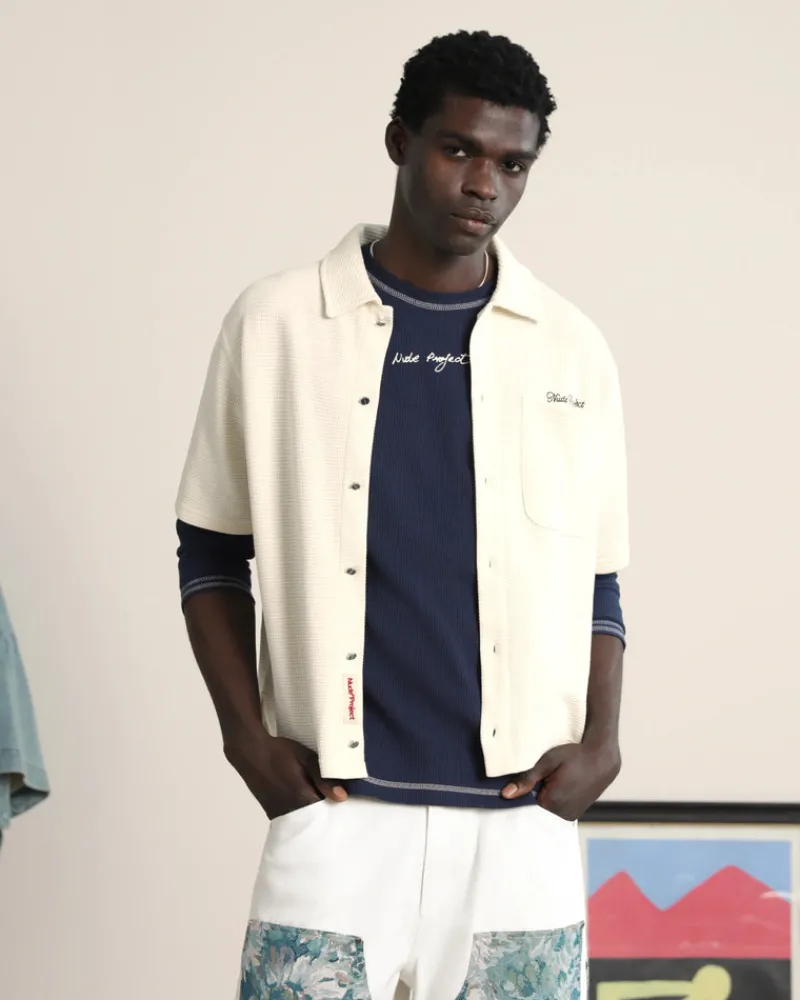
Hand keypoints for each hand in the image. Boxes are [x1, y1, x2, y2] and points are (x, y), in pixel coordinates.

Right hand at [224, 731, 347, 819]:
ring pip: (304, 820)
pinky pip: (293, 817)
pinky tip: (308, 799)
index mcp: (302, 800)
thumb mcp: (305, 758)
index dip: (338, 810)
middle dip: (327, 814)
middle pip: (316, 821)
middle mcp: (291, 813)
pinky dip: (302, 812)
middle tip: (340, 803)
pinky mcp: (272, 812)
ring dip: (314, 813)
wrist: (251, 752)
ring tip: (326, 801)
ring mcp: (280, 814)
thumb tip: (342, 797)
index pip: (328, 815)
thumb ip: (323, 778)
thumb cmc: (280, 753)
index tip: (349, 805)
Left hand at [501, 740, 620, 820]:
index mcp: (552, 802)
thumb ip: (526, 779)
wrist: (602, 757)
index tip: (544, 773)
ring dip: (552, 794)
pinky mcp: (577, 814)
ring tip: (564, 777)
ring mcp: (571, 815)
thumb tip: (505, 794)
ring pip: (550, 805)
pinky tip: (568, 784)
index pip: (529, 797)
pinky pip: (560, 807)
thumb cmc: (574, 755)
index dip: (534, 783)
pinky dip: (560, 797)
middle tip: (556, 773)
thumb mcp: (547, 762)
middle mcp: (562, 814)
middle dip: (543, 789)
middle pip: (540, 802)